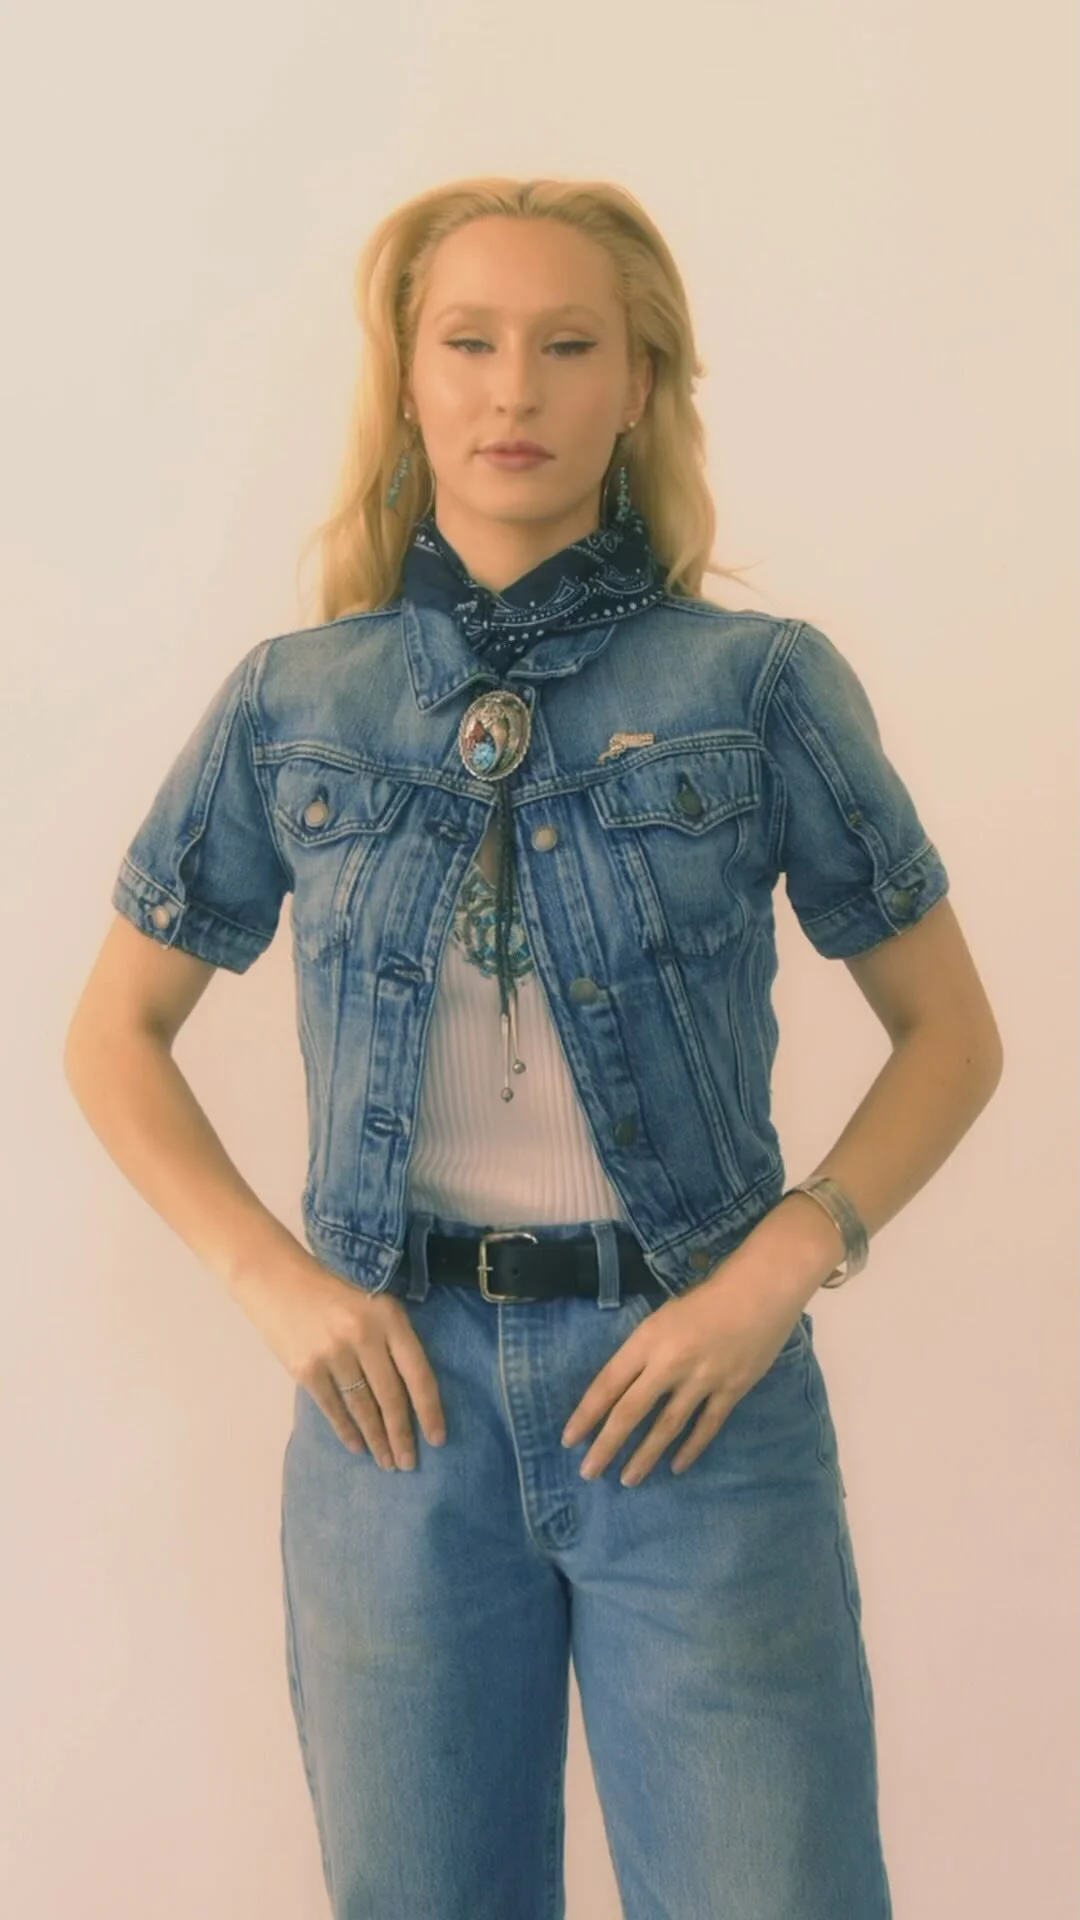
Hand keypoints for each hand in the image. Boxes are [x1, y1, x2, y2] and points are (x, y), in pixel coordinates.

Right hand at [233, 1254, 446, 1468]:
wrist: (276, 1278)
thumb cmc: (332, 1291)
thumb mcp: (373, 1303)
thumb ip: (392, 1339)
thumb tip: (411, 1393)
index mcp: (389, 1317)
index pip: (418, 1373)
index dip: (430, 1410)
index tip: (438, 1439)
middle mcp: (364, 1336)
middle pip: (391, 1397)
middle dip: (402, 1435)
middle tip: (408, 1464)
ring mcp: (333, 1354)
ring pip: (363, 1407)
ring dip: (376, 1439)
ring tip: (387, 1462)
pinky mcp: (306, 1369)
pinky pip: (333, 1408)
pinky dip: (346, 1431)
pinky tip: (358, 1446)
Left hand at [560, 1260, 807, 1484]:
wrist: (762, 1289)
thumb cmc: (707, 1297)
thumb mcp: (663, 1318)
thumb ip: (644, 1352)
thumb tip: (624, 1387)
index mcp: (647, 1339)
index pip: (608, 1384)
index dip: (586, 1414)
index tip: (569, 1439)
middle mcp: (670, 1362)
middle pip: (630, 1411)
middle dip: (606, 1445)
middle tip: (588, 1472)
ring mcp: (703, 1379)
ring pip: (666, 1426)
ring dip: (644, 1456)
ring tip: (628, 1479)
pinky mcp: (732, 1389)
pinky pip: (706, 1426)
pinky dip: (690, 1449)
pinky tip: (675, 1466)